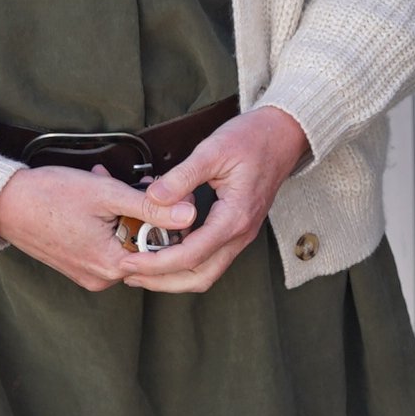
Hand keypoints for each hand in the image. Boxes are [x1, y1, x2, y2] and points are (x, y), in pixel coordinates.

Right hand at [0, 165, 186, 291]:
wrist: (2, 203)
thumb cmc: (50, 195)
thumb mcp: (107, 193)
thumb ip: (150, 206)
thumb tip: (189, 214)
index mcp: (111, 266)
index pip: (162, 252)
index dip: (169, 221)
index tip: (170, 196)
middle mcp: (100, 279)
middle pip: (142, 245)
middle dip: (143, 212)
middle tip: (135, 181)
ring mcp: (86, 274)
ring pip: (123, 240)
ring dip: (123, 212)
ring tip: (106, 182)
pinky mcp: (76, 264)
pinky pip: (104, 243)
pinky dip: (107, 220)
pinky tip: (96, 197)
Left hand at [123, 105, 313, 293]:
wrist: (285, 134)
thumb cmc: (252, 138)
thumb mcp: (213, 150)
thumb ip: (182, 176)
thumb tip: (152, 198)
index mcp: (234, 217)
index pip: (191, 255)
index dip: (157, 264)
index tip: (129, 262)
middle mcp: (240, 233)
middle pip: (200, 277)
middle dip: (163, 281)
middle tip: (129, 273)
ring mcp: (241, 234)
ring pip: (206, 272)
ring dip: (173, 276)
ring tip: (141, 267)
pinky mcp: (237, 229)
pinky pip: (211, 258)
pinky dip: (184, 262)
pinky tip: (162, 249)